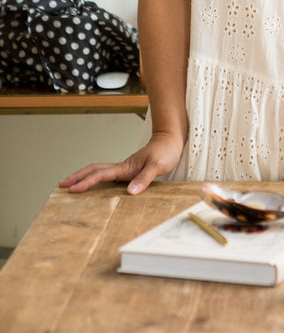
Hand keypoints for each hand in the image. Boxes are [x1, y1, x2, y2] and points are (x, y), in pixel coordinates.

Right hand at [59, 132, 183, 195]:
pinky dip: (97, 178)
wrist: (171, 140)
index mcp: (125, 166)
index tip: (73, 190)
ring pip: (99, 171)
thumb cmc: (165, 151)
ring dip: (85, 176)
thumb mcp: (158, 165)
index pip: (101, 175)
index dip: (86, 182)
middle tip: (62, 185)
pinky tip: (96, 185)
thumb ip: (144, 178)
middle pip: (94, 170)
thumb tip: (130, 192)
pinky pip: (108, 175)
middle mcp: (122, 167)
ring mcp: (125, 168)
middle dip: (77, 177)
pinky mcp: (129, 170)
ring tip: (73, 184)